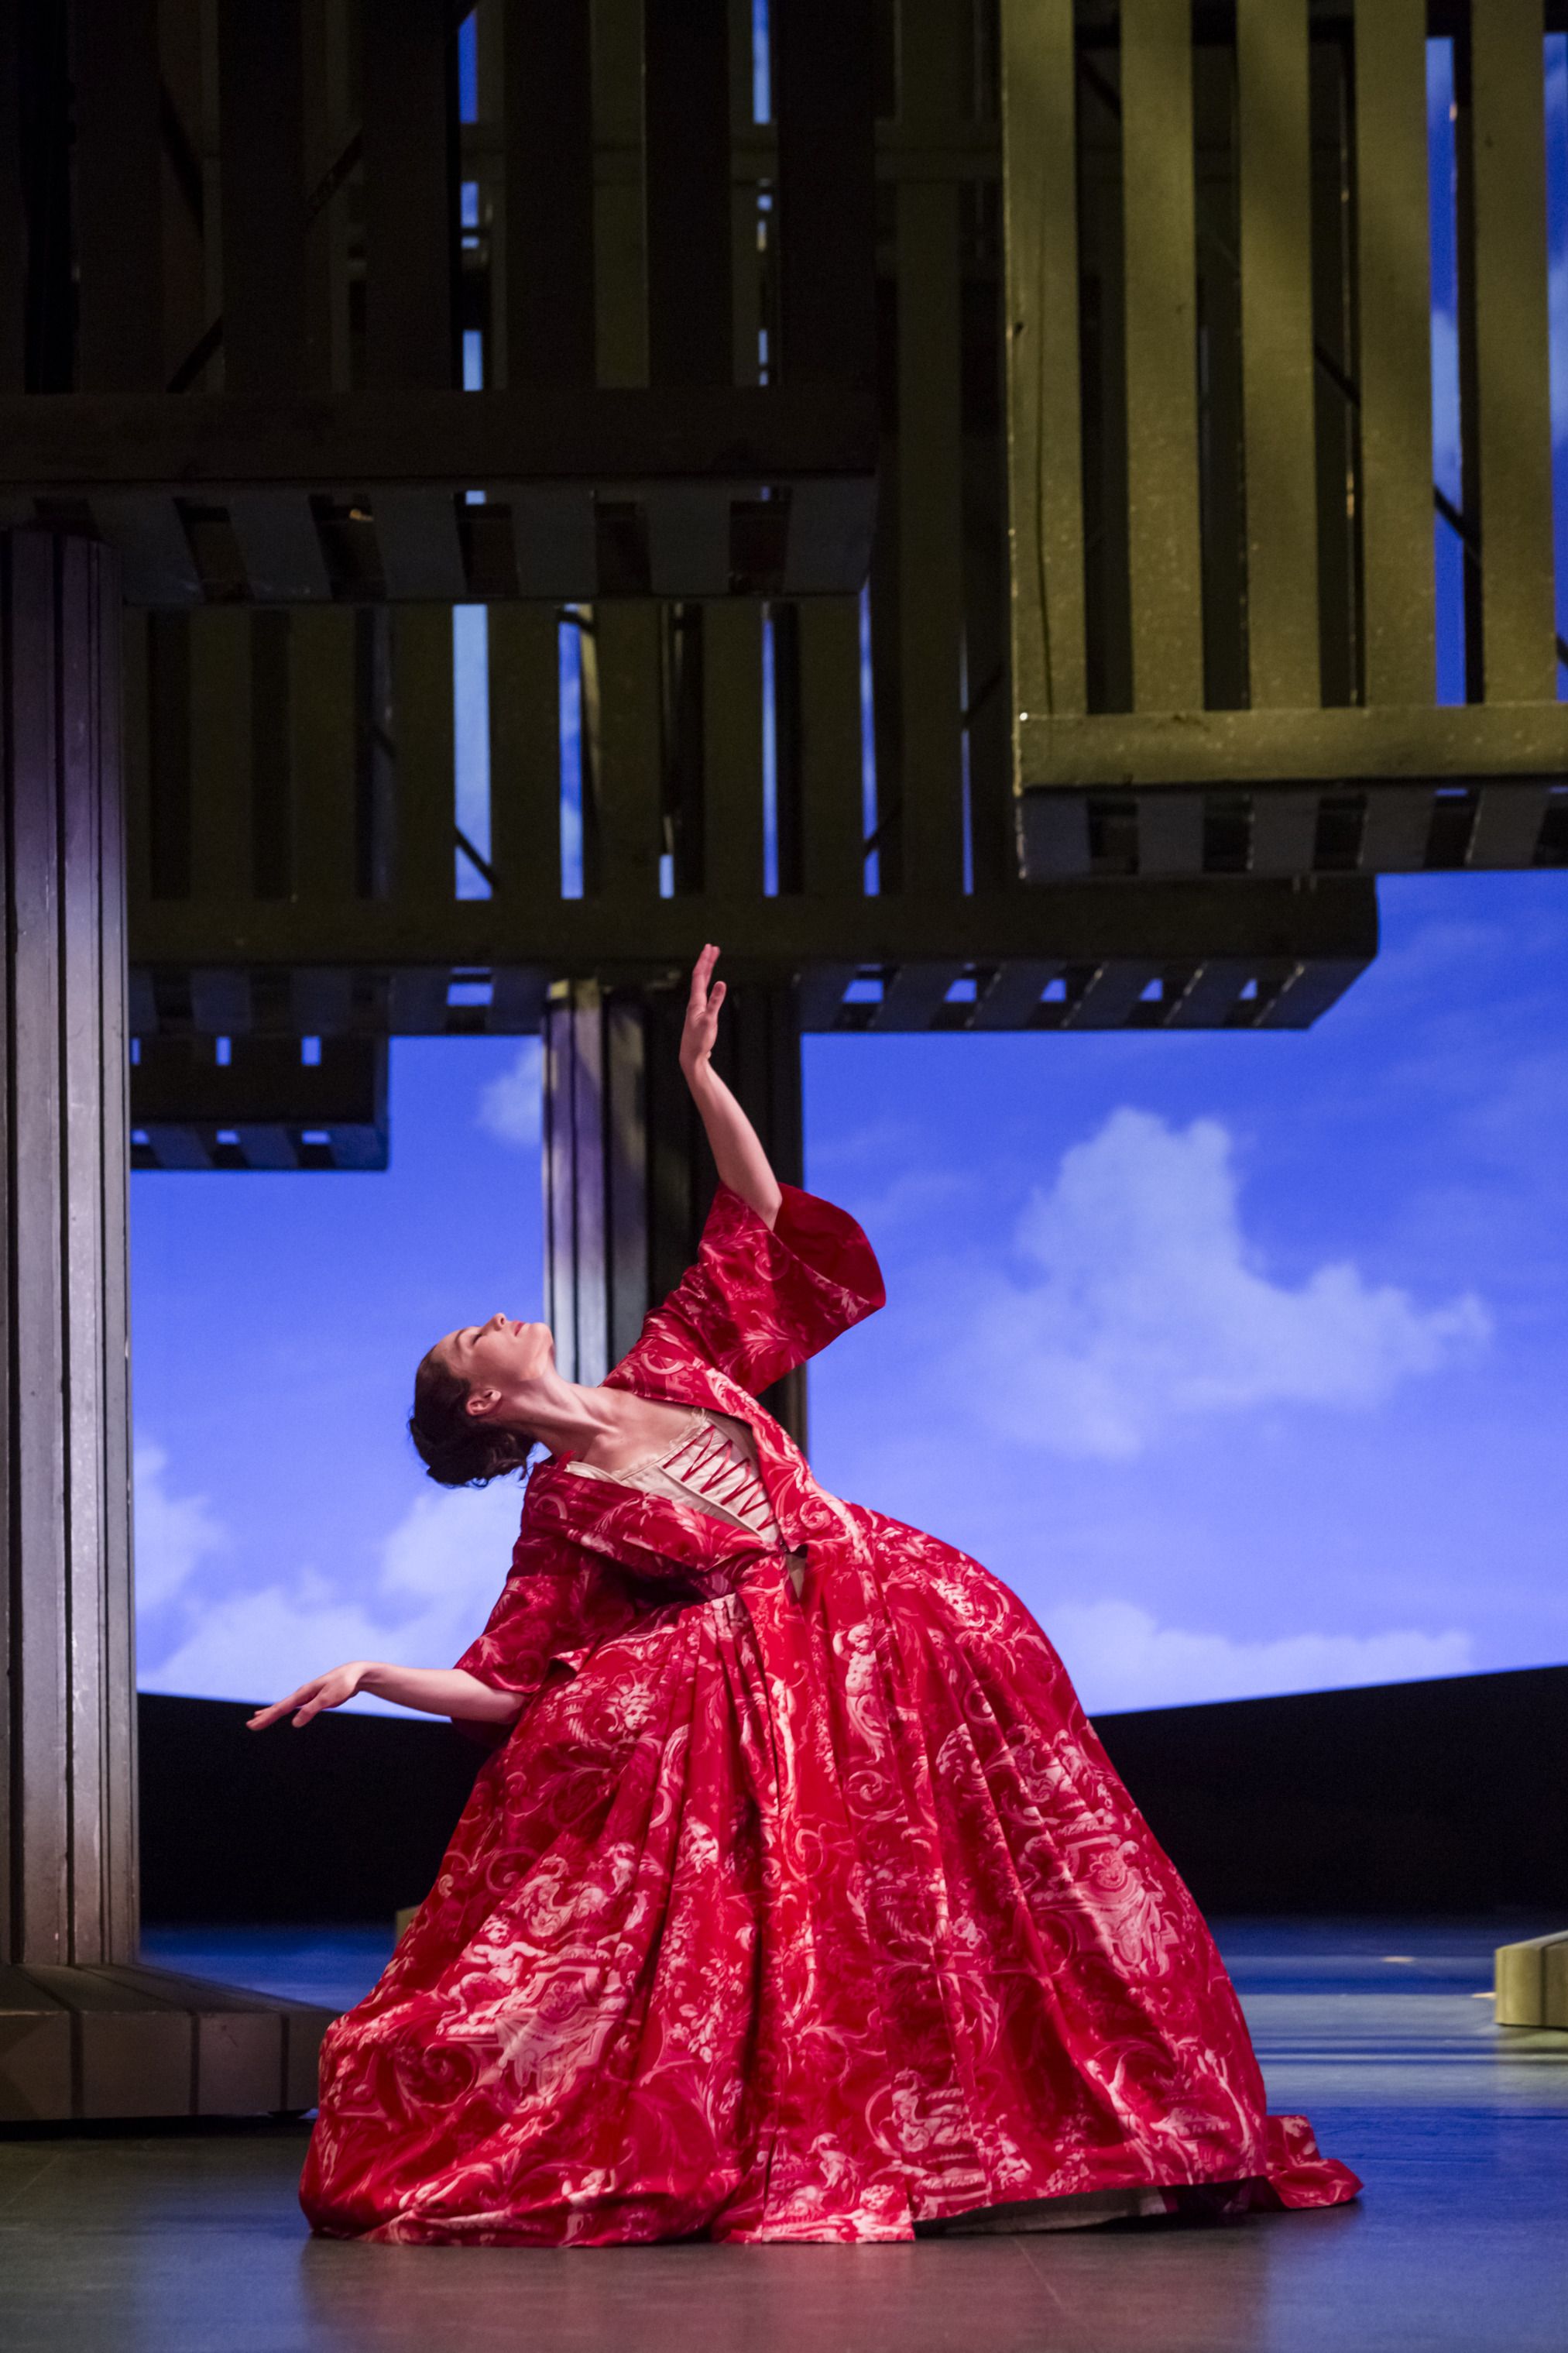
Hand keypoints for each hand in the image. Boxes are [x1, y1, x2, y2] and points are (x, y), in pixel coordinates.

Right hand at [246, 1661, 369, 1730]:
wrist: (355, 1674)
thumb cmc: (343, 1684)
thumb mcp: (328, 1698)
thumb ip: (311, 1710)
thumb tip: (294, 1723)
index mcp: (303, 1693)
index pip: (281, 1708)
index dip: (267, 1717)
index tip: (254, 1725)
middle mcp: (302, 1694)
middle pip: (280, 1707)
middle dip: (265, 1717)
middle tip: (250, 1726)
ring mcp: (307, 1696)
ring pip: (285, 1707)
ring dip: (271, 1713)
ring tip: (257, 1718)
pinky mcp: (313, 1699)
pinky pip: (294, 1707)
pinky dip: (284, 1710)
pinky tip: (282, 1712)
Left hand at [679, 943, 725, 1079]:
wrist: (691, 1055)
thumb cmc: (699, 1040)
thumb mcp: (710, 1021)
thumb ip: (716, 1001)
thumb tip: (722, 982)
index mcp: (696, 1001)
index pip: (700, 975)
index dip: (705, 960)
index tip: (710, 947)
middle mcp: (695, 1001)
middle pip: (700, 976)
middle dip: (707, 961)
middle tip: (713, 948)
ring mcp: (697, 1007)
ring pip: (702, 984)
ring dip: (707, 970)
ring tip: (712, 960)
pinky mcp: (701, 1014)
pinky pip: (705, 992)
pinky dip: (708, 983)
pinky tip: (711, 984)